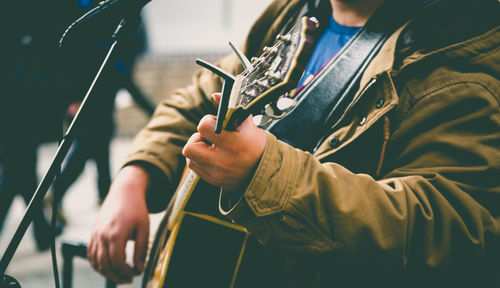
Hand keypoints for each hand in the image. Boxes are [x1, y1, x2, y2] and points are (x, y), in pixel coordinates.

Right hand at [88, 165, 149, 283]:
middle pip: (104, 265)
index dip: (126, 272)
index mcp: (116, 234)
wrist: (124, 192)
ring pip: (96, 262)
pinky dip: (97, 265)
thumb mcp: (144, 228)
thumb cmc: (136, 209)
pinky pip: (91, 254)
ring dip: (107, 273)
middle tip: (129, 279)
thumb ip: (141, 249)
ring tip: (121, 275)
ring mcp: (95, 235)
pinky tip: (109, 268)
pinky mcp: (93, 234)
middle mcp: (102, 236)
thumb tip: (140, 268)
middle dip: (117, 276)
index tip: (136, 274)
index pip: (117, 262)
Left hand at [182, 93, 266, 192]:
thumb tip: (215, 95)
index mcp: (233, 143)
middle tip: (209, 138)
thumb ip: (230, 109)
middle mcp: (223, 160)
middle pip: (190, 146)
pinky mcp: (214, 181)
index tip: (215, 124)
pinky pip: (195, 168)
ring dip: (197, 150)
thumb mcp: (248, 124)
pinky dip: (200, 161)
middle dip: (198, 138)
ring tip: (211, 148)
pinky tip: (212, 157)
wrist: (267, 171)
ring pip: (190, 158)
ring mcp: (217, 173)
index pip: (203, 127)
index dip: (207, 122)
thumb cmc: (258, 146)